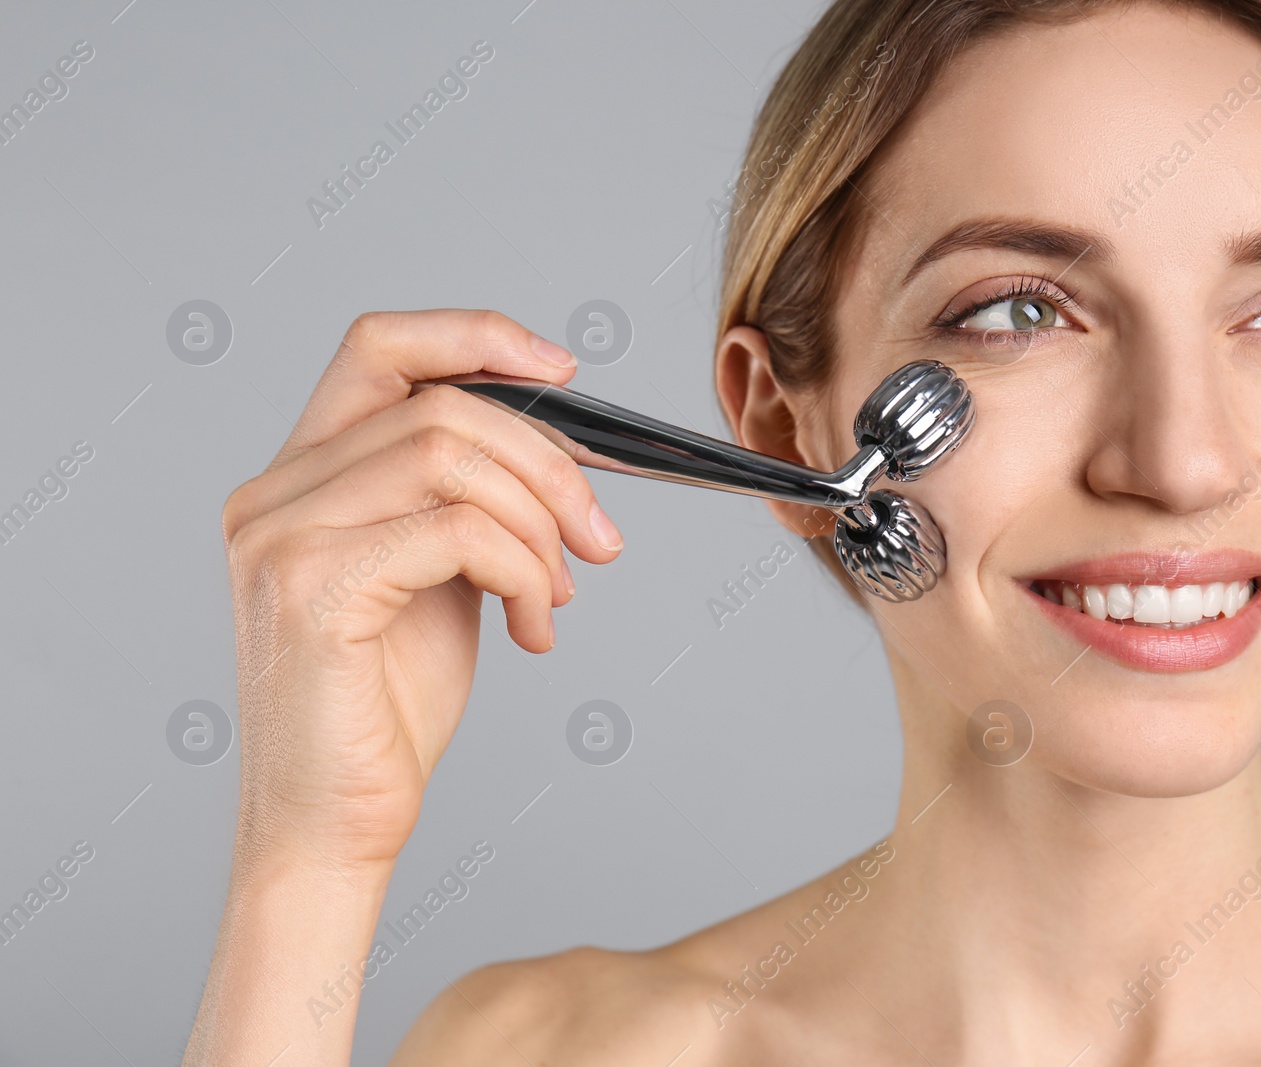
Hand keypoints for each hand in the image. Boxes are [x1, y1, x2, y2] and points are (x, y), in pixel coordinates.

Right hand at [219, 309, 623, 872]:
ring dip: (540, 521)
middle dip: (547, 461)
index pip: (380, 348)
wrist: (334, 826)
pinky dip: (523, 571)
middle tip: (599, 536)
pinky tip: (533, 629)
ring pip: (450, 455)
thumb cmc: (384, 709)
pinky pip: (456, 531)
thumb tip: (556, 453)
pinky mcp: (310, 590)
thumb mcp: (438, 579)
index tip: (562, 371)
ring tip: (560, 593)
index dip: (476, 336)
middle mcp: (273, 495)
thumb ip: (465, 504)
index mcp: (299, 480)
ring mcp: (281, 538)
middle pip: (438, 404)